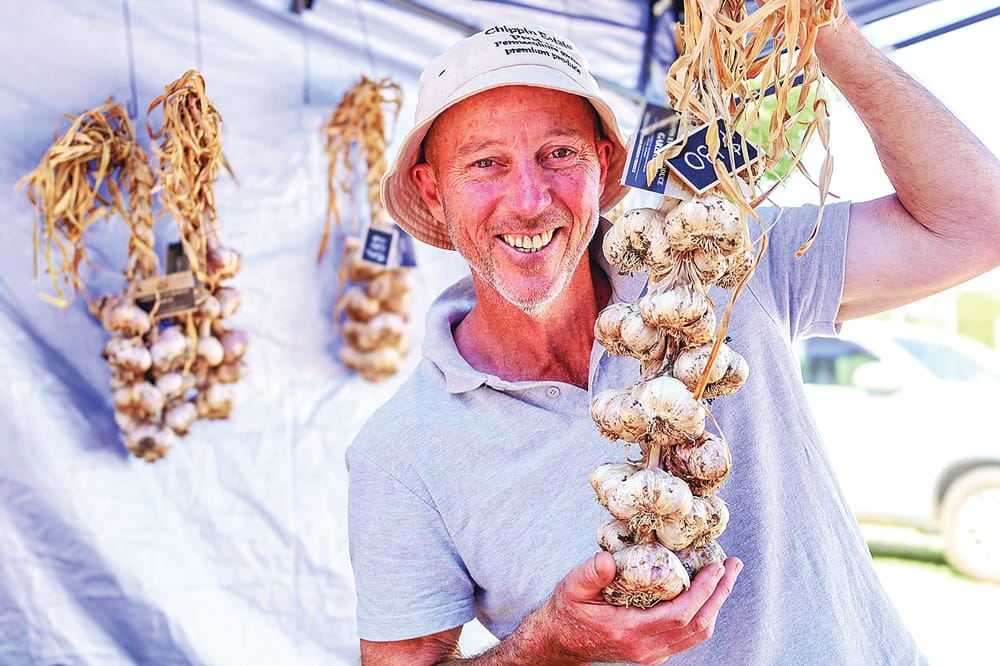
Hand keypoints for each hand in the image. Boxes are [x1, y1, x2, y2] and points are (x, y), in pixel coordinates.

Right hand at [527, 551, 742, 664]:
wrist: (560, 641)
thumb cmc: (567, 610)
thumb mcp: (571, 587)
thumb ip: (590, 573)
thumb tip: (607, 559)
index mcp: (629, 631)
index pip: (681, 615)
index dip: (704, 591)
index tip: (716, 566)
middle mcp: (645, 648)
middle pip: (698, 626)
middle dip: (720, 595)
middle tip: (732, 566)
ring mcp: (651, 653)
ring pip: (697, 634)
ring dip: (716, 605)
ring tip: (725, 576)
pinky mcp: (653, 651)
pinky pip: (687, 636)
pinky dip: (702, 613)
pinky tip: (704, 592)